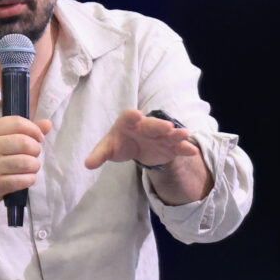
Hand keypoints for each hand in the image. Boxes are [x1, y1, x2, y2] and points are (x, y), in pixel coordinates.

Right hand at [0, 115, 50, 208]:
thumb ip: (23, 130)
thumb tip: (47, 124)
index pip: (17, 122)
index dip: (34, 129)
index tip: (39, 138)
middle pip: (25, 143)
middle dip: (36, 149)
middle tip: (33, 155)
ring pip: (27, 162)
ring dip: (35, 166)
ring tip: (30, 167)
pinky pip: (24, 180)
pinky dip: (30, 179)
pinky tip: (25, 178)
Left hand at [83, 107, 200, 173]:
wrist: (136, 146)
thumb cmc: (119, 143)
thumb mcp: (108, 148)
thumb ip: (99, 155)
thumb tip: (88, 164)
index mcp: (128, 123)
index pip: (129, 117)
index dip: (132, 116)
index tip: (136, 114)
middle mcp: (146, 126)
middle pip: (153, 125)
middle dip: (159, 125)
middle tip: (168, 126)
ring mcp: (159, 136)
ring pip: (169, 133)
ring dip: (177, 134)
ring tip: (186, 134)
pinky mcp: (168, 146)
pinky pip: (177, 146)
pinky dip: (185, 148)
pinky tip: (192, 151)